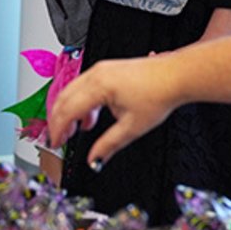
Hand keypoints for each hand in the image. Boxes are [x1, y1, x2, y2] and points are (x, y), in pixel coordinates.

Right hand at [46, 55, 181, 168]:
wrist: (175, 76)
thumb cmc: (158, 94)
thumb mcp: (132, 127)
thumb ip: (108, 145)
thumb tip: (94, 159)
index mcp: (98, 87)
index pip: (67, 110)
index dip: (58, 129)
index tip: (55, 143)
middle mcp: (95, 74)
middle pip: (64, 98)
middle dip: (58, 120)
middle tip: (59, 138)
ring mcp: (100, 69)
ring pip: (72, 91)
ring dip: (69, 111)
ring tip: (76, 130)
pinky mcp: (107, 69)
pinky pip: (83, 86)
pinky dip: (81, 102)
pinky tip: (90, 117)